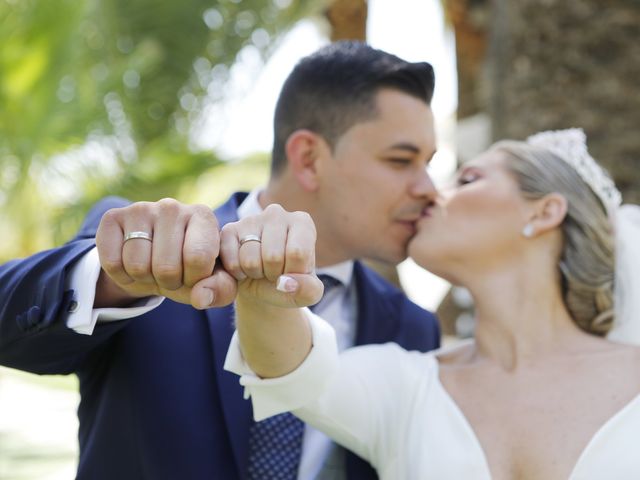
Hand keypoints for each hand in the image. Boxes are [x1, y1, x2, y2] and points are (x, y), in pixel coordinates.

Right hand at [95, 198, 235, 308]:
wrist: (154, 261)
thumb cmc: (189, 270)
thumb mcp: (212, 282)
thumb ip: (220, 289)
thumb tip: (200, 298)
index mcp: (203, 217)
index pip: (198, 258)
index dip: (193, 280)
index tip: (193, 275)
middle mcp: (172, 207)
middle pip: (166, 266)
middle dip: (169, 282)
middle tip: (170, 274)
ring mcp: (140, 208)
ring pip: (137, 265)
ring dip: (145, 279)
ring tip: (152, 268)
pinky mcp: (112, 217)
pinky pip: (112, 262)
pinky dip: (121, 275)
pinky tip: (131, 264)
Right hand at [219, 204, 322, 307]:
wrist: (264, 285)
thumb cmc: (290, 282)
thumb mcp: (309, 292)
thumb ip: (309, 289)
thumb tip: (285, 283)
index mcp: (302, 223)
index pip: (298, 253)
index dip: (294, 273)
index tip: (293, 270)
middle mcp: (276, 214)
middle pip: (273, 256)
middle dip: (273, 274)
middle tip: (274, 271)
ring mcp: (250, 219)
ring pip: (250, 260)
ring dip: (255, 274)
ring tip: (260, 268)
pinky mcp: (228, 230)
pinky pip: (231, 262)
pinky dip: (237, 273)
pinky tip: (244, 267)